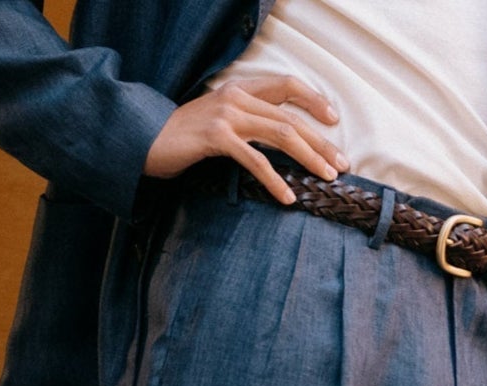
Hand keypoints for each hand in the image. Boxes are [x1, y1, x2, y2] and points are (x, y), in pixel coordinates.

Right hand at [144, 75, 347, 204]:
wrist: (145, 140)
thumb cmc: (183, 139)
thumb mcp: (218, 123)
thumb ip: (245, 123)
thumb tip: (275, 140)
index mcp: (240, 91)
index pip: (286, 86)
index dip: (313, 101)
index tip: (333, 121)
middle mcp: (237, 98)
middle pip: (291, 117)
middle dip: (321, 142)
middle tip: (342, 164)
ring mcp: (228, 116)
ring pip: (281, 134)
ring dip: (309, 158)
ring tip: (327, 178)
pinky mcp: (217, 138)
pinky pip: (255, 161)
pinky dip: (275, 181)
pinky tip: (288, 198)